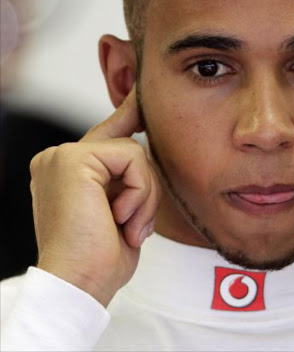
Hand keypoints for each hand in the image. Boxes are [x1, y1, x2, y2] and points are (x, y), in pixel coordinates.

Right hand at [30, 87, 160, 306]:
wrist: (79, 285)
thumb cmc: (100, 259)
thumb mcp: (120, 210)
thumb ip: (126, 176)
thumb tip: (142, 145)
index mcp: (67, 172)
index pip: (106, 137)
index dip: (127, 115)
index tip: (140, 97)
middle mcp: (59, 159)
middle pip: (128, 148)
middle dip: (144, 188)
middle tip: (131, 225)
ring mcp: (62, 156)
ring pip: (134, 152)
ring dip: (144, 195)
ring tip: (125, 226)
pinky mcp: (73, 158)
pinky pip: (132, 157)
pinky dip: (139, 191)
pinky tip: (119, 217)